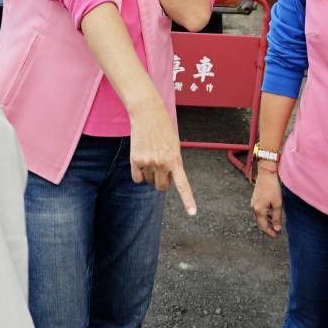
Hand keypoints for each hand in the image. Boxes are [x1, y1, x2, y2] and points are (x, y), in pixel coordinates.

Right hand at [129, 100, 196, 215]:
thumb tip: (163, 180)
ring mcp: (148, 163)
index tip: (192, 213)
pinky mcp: (135, 160)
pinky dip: (139, 175)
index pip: (183, 185)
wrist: (148, 114)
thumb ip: (172, 163)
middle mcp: (162, 164)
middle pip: (162, 187)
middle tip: (161, 168)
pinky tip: (141, 162)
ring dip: (150, 175)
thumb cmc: (164, 129)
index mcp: (175, 160)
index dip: (188, 200)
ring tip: (151, 157)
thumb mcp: (174, 146)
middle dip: (162, 182)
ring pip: (149, 182)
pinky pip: (137, 179)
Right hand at [250, 164, 282, 237]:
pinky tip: (272, 214)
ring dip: (267, 222)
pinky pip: (259, 211)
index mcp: (259, 210)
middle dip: (268, 228)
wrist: (266, 173)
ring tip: (276, 224)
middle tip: (277, 232)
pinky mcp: (255, 199)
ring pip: (259, 217)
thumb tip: (277, 229)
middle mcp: (254, 208)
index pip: (263, 227)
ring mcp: (253, 203)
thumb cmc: (272, 187)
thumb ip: (277, 217)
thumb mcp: (277, 203)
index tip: (277, 236)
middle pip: (260, 223)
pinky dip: (265, 215)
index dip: (270, 233)